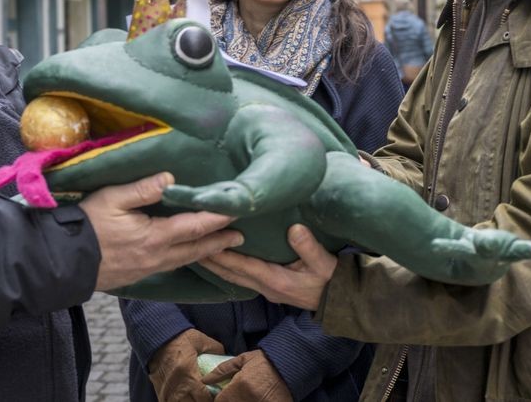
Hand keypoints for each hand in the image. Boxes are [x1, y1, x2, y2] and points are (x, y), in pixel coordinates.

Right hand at [81, 173, 242, 291]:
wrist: (63, 262)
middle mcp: (157, 256)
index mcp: (155, 237)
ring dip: (205, 252)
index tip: (236, 211)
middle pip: (196, 249)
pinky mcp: (138, 275)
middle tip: (240, 237)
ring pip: (184, 260)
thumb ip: (143, 188)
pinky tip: (188, 255)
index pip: (195, 226)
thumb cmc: (87, 226)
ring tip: (221, 247)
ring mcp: (148, 268)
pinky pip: (170, 266)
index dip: (217, 218)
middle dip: (219, 241)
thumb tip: (170, 178)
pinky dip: (186, 259)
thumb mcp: (112, 198)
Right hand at [149, 329, 224, 401]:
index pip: (204, 398)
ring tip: (197, 397)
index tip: (218, 394)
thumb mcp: (200, 340)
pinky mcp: (161, 395)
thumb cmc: (180, 340)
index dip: (213, 399)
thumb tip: (227, 357)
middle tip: (208, 395)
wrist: (157, 341)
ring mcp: (168, 394)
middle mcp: (177, 387)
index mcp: (188, 374)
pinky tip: (187, 399)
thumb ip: (216, 350)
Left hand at [199, 224, 333, 310]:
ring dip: (215, 265)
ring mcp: (266, 290)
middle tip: (189, 245)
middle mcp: (266, 287)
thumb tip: (294, 229)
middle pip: (231, 274)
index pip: (243, 266)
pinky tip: (218, 261)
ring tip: (196, 251)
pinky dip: (227, 268)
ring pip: (233, 277)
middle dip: (210, 260)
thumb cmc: (333, 280)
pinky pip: (242, 278)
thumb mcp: (325, 264)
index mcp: (276, 281)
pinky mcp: (269, 288)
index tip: (206, 242)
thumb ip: (309, 248)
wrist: (340, 302)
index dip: (224, 255)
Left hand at [201, 350, 292, 401]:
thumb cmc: (266, 362)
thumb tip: (205, 379)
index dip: (220, 399)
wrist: (291, 367)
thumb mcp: (243, 360)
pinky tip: (254, 398)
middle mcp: (248, 399)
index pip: (220, 401)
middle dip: (230, 400)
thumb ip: (222, 370)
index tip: (223, 395)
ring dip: (240, 401)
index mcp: (240, 386)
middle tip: (237, 394)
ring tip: (245, 395)